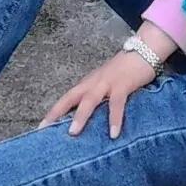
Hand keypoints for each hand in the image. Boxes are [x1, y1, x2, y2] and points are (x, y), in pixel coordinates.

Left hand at [44, 42, 161, 138]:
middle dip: (58, 113)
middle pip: (71, 97)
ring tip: (73, 133)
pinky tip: (114, 134)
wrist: (144, 51)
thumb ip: (98, 99)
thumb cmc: (125, 72)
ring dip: (81, 116)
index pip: (67, 98)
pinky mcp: (123, 85)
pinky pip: (116, 104)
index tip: (41, 128)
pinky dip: (114, 119)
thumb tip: (88, 122)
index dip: (54, 112)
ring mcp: (107, 83)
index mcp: (88, 83)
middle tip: (46, 130)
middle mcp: (94, 82)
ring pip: (90, 100)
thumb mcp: (107, 85)